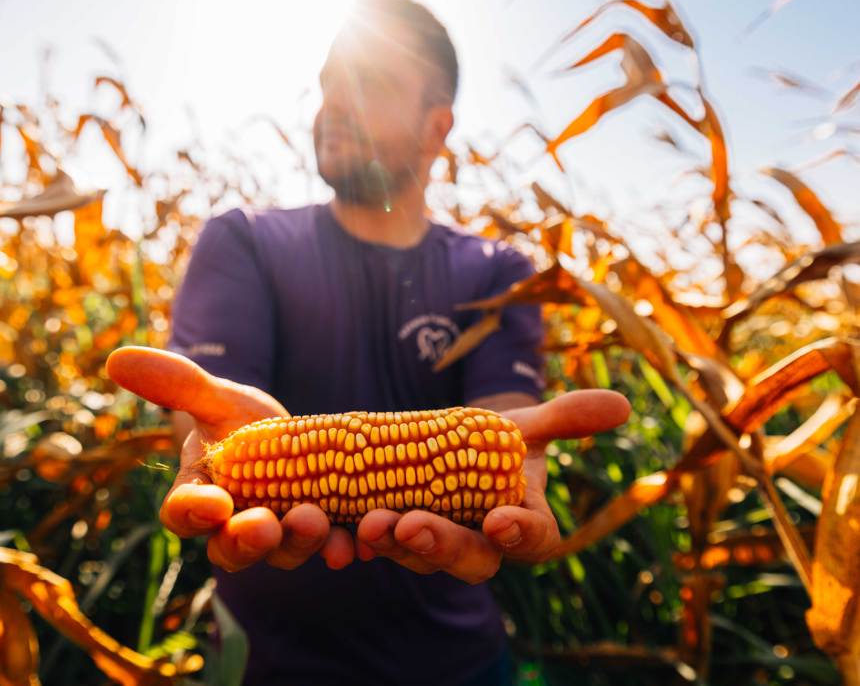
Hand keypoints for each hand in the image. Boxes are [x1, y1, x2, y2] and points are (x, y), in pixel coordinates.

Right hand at [105, 347, 355, 571]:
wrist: (288, 435)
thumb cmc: (237, 420)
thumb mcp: (213, 397)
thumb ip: (176, 384)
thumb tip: (118, 358)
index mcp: (198, 496)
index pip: (184, 513)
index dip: (193, 512)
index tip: (211, 502)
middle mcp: (233, 528)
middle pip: (232, 548)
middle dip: (248, 540)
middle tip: (266, 526)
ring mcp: (279, 536)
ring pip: (283, 553)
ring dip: (299, 543)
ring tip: (316, 520)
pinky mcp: (321, 534)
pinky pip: (329, 548)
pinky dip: (343, 547)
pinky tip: (358, 541)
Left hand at [355, 390, 630, 583]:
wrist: (450, 445)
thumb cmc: (497, 442)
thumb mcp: (527, 426)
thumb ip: (569, 418)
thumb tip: (623, 403)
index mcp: (522, 524)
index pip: (532, 540)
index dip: (519, 534)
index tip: (499, 519)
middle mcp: (480, 545)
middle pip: (468, 558)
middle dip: (441, 545)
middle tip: (413, 525)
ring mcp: (433, 545)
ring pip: (417, 556)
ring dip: (394, 543)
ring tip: (370, 522)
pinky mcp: (393, 536)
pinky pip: (378, 548)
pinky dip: (356, 543)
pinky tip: (339, 532)